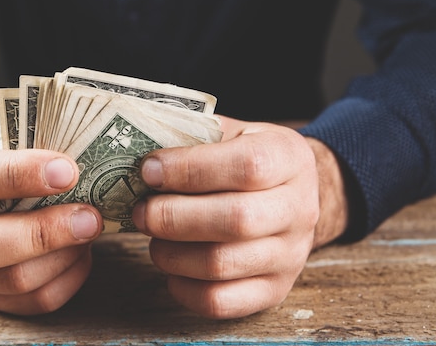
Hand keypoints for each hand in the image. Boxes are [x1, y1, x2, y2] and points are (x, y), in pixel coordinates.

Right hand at [0, 136, 102, 314]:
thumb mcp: (0, 144)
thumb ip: (29, 151)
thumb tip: (81, 165)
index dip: (17, 174)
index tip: (67, 171)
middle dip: (42, 234)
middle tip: (89, 217)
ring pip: (13, 281)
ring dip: (64, 256)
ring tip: (90, 227)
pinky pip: (35, 301)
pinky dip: (69, 277)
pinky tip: (82, 251)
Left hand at [132, 116, 344, 318]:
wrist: (292, 197)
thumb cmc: (248, 159)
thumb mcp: (233, 133)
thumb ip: (193, 138)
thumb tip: (137, 156)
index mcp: (289, 158)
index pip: (246, 165)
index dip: (190, 169)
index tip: (149, 170)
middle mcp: (298, 209)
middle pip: (235, 220)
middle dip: (173, 216)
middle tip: (140, 210)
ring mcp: (290, 255)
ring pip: (222, 265)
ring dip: (171, 252)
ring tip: (152, 235)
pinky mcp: (273, 291)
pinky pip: (220, 302)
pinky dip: (182, 287)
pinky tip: (170, 265)